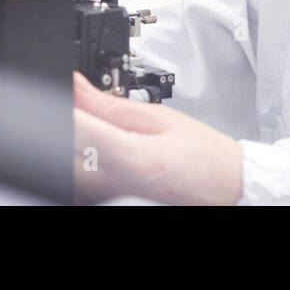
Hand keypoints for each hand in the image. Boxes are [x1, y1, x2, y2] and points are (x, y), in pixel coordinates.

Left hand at [72, 72, 242, 205]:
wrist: (226, 185)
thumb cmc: (203, 155)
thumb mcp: (160, 116)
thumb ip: (111, 104)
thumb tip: (77, 86)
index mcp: (132, 157)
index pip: (75, 126)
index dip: (63, 104)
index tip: (64, 90)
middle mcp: (115, 184)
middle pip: (64, 148)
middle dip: (66, 122)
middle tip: (84, 106)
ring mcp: (109, 197)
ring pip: (67, 165)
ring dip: (74, 141)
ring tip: (102, 128)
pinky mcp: (107, 202)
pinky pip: (79, 180)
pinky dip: (80, 160)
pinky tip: (100, 148)